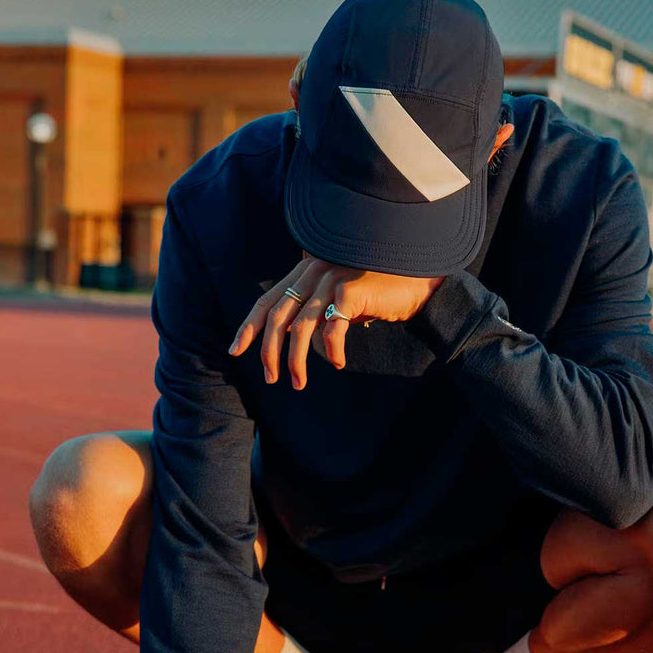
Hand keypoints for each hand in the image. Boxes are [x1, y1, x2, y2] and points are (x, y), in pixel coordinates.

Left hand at [228, 256, 443, 389]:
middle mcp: (314, 271)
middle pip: (277, 315)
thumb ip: (316, 310)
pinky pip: (333, 329)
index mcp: (305, 271)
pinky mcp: (351, 291)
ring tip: (297, 382)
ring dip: (296, 360)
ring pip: (301, 327)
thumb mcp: (339, 299)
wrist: (417, 283)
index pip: (268, 300)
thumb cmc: (378, 293)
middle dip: (268, 350)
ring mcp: (332, 279)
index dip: (249, 326)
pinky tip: (337, 364)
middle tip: (270, 378)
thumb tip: (291, 338)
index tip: (235, 351)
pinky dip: (332, 351)